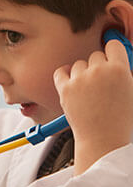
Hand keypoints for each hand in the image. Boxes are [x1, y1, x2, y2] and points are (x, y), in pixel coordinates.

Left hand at [53, 39, 132, 173]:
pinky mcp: (64, 88)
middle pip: (95, 56)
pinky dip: (65, 75)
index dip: (112, 52)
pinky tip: (72, 83)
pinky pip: (60, 72)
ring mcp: (80, 79)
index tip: (110, 55)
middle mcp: (98, 71)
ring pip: (78, 64)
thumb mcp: (131, 91)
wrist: (104, 140)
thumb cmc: (121, 120)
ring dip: (82, 73)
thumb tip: (116, 59)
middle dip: (98, 67)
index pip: (113, 46)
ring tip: (89, 91)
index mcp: (120, 70)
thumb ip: (123, 73)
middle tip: (102, 84)